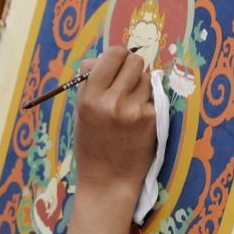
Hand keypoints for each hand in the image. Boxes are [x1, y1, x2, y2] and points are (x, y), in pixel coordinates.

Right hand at [65, 46, 155, 233]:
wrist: (108, 178)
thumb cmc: (90, 142)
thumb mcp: (80, 109)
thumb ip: (90, 81)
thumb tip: (102, 58)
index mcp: (90, 96)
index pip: (112, 54)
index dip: (115, 56)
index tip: (114, 64)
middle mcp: (113, 100)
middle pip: (134, 61)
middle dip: (130, 67)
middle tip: (124, 80)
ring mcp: (135, 110)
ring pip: (146, 76)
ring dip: (139, 83)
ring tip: (129, 101)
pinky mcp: (152, 119)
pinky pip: (153, 96)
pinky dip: (146, 100)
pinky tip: (137, 116)